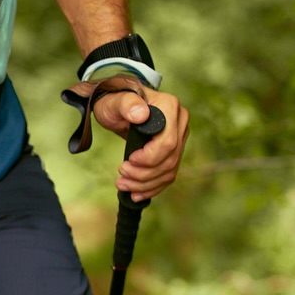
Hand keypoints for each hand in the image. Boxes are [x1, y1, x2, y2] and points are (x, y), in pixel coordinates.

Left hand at [91, 81, 189, 200]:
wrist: (117, 106)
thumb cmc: (114, 101)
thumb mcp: (114, 101)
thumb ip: (127, 105)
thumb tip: (141, 114)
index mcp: (170, 107)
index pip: (168, 143)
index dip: (149, 158)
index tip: (128, 160)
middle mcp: (180, 122)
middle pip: (170, 159)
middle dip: (144, 174)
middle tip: (121, 174)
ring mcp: (179, 137)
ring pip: (170, 170)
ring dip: (146, 184)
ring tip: (123, 185)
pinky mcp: (174, 150)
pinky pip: (168, 174)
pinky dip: (153, 187)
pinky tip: (137, 194)